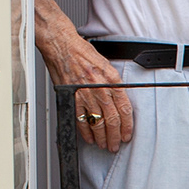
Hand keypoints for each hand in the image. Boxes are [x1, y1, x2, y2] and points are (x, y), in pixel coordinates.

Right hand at [34, 0, 134, 151]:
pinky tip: (89, 137)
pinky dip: (86, 132)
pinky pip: (80, 119)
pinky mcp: (71, 96)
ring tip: (105, 144)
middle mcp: (99, 86)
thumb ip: (112, 83)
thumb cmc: (81, 51)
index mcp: (111, 78)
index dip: (127, 125)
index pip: (124, 108)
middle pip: (112, 119)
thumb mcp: (105, 64)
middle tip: (116, 144)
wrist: (61, 44)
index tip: (127, 134)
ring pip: (97, 122)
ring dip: (102, 137)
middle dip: (115, 136)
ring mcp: (85, 93)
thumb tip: (118, 102)